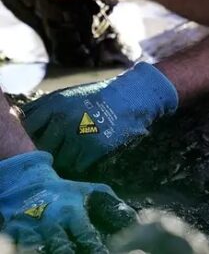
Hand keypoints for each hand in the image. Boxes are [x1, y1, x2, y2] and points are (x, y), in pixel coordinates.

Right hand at [0, 151, 135, 251]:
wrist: (28, 183)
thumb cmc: (67, 192)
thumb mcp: (92, 192)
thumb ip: (113, 206)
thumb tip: (135, 221)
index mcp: (72, 212)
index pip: (86, 236)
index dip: (95, 250)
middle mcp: (51, 222)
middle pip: (61, 248)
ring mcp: (29, 230)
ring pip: (40, 251)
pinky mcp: (13, 234)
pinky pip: (21, 248)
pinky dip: (29, 252)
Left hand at [23, 62, 177, 173]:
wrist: (134, 95)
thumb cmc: (100, 96)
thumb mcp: (67, 96)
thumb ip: (45, 110)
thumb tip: (22, 124)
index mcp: (53, 106)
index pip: (27, 130)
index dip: (29, 139)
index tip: (36, 143)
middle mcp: (62, 120)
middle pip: (42, 148)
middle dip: (48, 153)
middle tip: (56, 153)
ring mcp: (78, 134)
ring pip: (59, 160)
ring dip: (65, 161)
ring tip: (74, 156)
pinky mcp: (95, 147)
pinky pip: (78, 166)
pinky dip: (81, 164)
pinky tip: (87, 157)